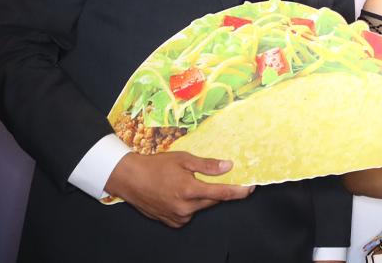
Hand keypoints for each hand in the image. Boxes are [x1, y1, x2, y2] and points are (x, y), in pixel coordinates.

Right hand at [104, 151, 253, 227]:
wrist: (130, 179)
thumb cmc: (156, 166)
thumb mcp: (184, 159)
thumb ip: (207, 165)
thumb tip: (228, 166)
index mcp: (189, 190)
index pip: (221, 194)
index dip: (238, 191)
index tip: (251, 188)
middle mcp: (185, 207)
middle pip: (212, 201)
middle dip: (217, 191)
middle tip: (214, 178)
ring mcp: (178, 217)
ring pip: (201, 207)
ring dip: (202, 197)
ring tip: (187, 183)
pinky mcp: (172, 222)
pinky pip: (189, 214)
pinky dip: (190, 204)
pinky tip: (180, 193)